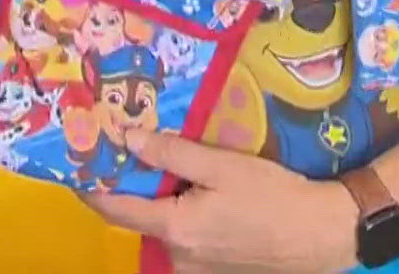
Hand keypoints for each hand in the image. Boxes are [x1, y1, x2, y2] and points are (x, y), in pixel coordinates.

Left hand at [84, 131, 358, 273]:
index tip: (76, 162)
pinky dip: (184, 213)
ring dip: (162, 198)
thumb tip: (127, 138)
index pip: (113, 208)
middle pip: (139, 216)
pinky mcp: (215, 269)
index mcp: (174, 229)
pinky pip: (186, 237)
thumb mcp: (221, 166)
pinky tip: (200, 191)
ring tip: (170, 163)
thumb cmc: (274, 196)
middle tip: (130, 148)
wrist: (322, 234)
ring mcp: (196, 267)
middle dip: (134, 185)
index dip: (90, 185)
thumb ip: (171, 153)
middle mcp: (177, 256)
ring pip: (165, 226)